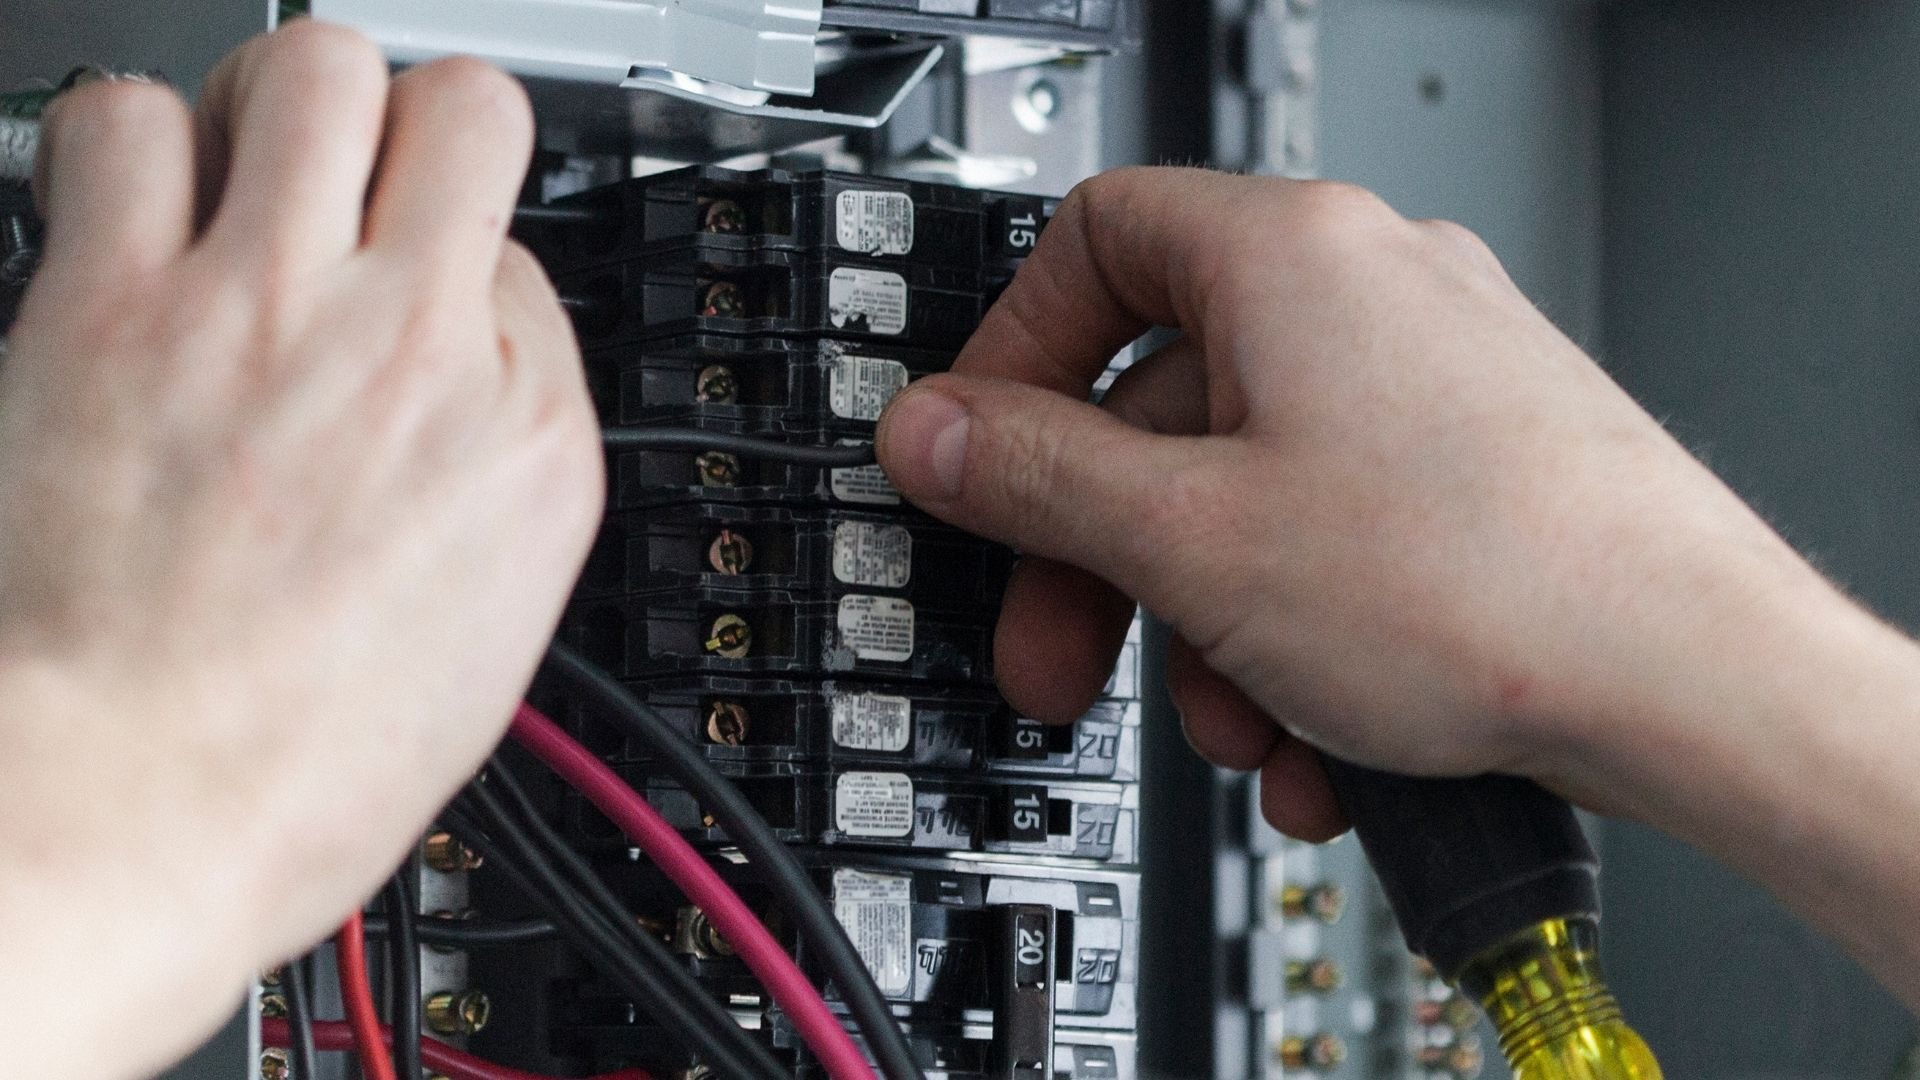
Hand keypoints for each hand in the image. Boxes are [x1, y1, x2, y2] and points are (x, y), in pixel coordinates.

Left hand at [0, 23, 599, 1077]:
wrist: (128, 815)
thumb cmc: (292, 767)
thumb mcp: (489, 639)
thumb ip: (496, 476)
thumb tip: (468, 385)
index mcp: (527, 442)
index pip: (525, 269)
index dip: (464, 282)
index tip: (419, 312)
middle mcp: (417, 348)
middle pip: (461, 110)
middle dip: (411, 128)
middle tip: (356, 184)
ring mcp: (271, 310)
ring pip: (313, 68)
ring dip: (278, 105)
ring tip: (241, 174)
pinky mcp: (116, 303)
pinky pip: (125, 122)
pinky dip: (124, 145)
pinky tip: (126, 214)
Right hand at [877, 168, 1849, 840]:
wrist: (1702, 687)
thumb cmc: (1490, 586)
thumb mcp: (1192, 540)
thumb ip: (1033, 477)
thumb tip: (932, 435)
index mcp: (1289, 253)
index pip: (1090, 244)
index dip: (1010, 357)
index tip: (977, 461)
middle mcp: (1370, 292)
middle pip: (1162, 401)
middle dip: (1102, 556)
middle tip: (1063, 651)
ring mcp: (1434, 381)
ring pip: (1248, 493)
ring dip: (1208, 627)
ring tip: (1237, 726)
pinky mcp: (1480, 472)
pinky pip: (1334, 537)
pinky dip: (1297, 635)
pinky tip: (1313, 739)